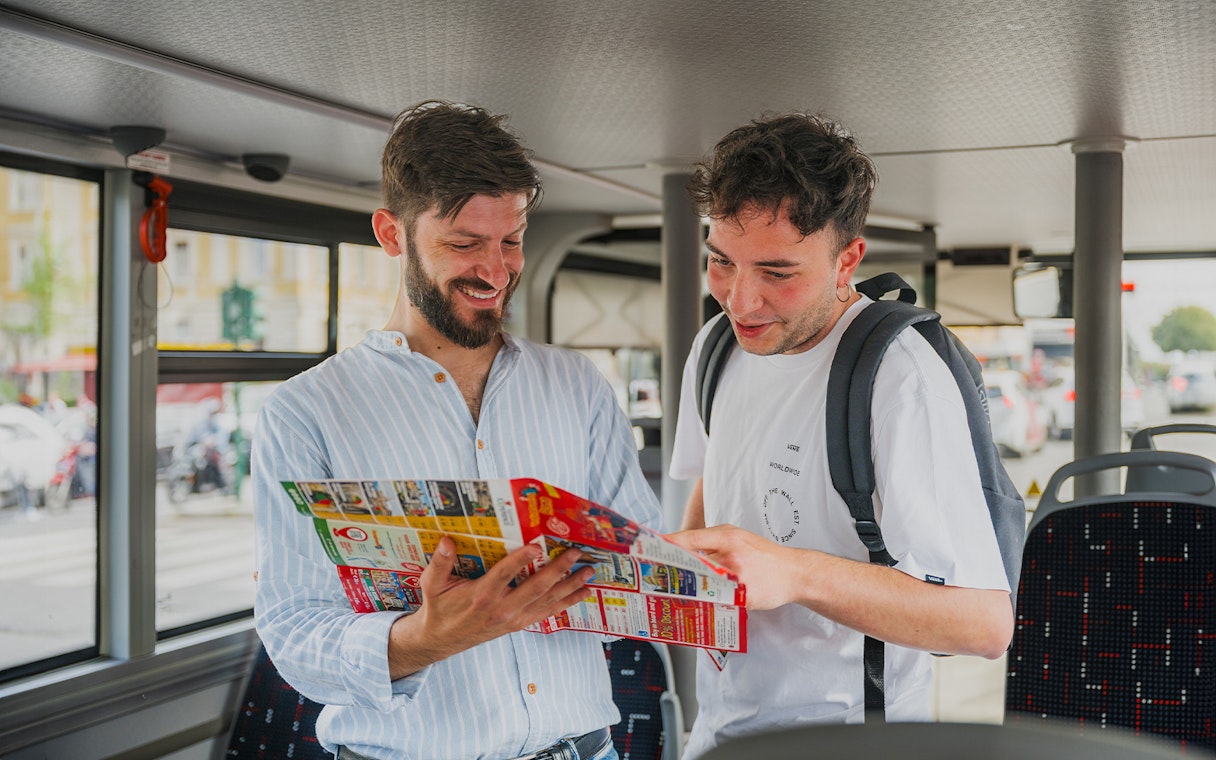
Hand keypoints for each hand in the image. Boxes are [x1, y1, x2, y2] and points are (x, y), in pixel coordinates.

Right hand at [388, 538, 593, 675]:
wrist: (441, 640)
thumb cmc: (439, 608)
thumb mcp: (432, 585)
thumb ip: (440, 563)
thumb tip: (445, 540)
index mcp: (481, 595)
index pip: (505, 574)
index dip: (521, 559)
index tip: (537, 545)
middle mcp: (502, 608)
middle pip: (536, 587)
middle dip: (558, 569)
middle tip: (576, 553)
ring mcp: (513, 618)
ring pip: (547, 601)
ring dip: (570, 586)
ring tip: (589, 571)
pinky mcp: (519, 624)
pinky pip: (547, 612)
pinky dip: (566, 602)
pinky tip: (582, 592)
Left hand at [666, 524, 803, 610]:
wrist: (795, 573)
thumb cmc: (764, 555)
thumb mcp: (739, 538)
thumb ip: (713, 542)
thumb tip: (681, 549)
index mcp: (728, 536)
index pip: (691, 538)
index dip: (669, 544)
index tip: (651, 549)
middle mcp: (731, 555)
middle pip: (692, 562)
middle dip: (673, 569)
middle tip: (655, 574)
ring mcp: (737, 577)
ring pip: (702, 584)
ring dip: (686, 588)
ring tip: (670, 591)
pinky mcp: (743, 597)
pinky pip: (718, 600)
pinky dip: (706, 602)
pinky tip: (695, 604)